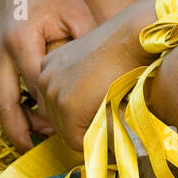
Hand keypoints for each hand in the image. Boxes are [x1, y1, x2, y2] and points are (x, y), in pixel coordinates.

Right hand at [0, 0, 97, 151]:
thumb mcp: (79, 17)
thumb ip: (85, 51)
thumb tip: (102, 85)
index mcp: (22, 40)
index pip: (35, 89)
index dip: (50, 112)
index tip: (65, 130)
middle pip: (4, 102)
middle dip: (19, 128)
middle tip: (36, 148)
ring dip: (9, 118)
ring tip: (31, 135)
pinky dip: (4, 103)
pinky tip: (24, 112)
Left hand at [37, 0, 156, 151]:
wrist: (132, 38)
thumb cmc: (121, 47)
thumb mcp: (91, 61)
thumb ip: (80, 82)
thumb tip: (86, 105)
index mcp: (49, 64)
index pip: (53, 103)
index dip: (76, 113)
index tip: (95, 109)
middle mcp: (45, 78)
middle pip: (55, 118)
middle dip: (78, 123)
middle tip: (104, 113)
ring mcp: (54, 93)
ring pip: (64, 131)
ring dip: (86, 129)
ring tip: (109, 113)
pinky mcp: (68, 107)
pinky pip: (75, 139)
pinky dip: (92, 138)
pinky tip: (109, 119)